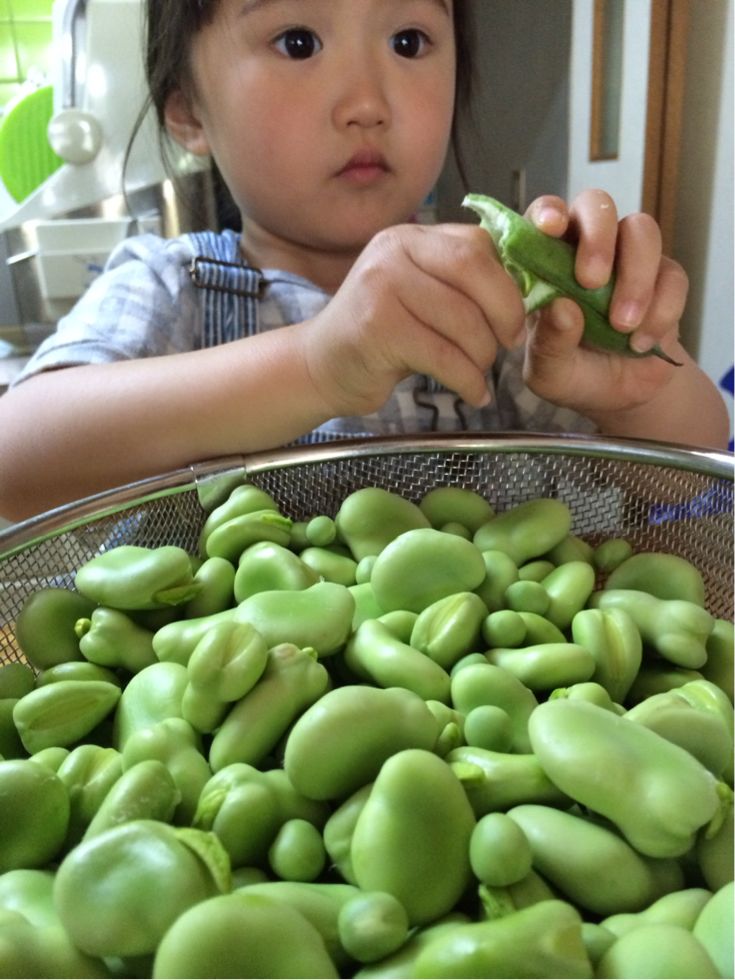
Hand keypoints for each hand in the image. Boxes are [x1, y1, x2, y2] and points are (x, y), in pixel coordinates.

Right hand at [300, 223, 525, 417]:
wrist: (320, 366)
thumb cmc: (380, 336)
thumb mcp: (420, 295)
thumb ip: (460, 284)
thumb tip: (527, 292)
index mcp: (411, 238)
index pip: (477, 245)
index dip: (509, 284)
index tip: (516, 319)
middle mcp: (394, 251)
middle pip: (474, 271)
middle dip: (504, 313)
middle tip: (508, 345)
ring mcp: (381, 286)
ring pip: (463, 319)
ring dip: (483, 356)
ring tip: (479, 373)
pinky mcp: (377, 328)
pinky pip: (444, 355)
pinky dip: (468, 381)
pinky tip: (473, 394)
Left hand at [520, 189, 688, 415]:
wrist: (620, 395)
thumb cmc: (572, 374)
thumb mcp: (549, 372)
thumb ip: (549, 344)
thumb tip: (561, 309)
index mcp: (545, 262)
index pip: (543, 217)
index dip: (547, 212)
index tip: (550, 227)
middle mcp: (585, 249)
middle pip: (596, 206)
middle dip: (597, 238)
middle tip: (591, 282)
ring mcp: (628, 258)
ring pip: (641, 230)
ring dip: (635, 278)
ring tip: (622, 327)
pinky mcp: (664, 276)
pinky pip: (671, 273)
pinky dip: (661, 309)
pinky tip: (642, 341)